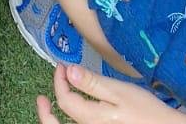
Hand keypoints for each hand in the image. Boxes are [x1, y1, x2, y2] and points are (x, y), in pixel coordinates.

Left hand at [40, 64, 184, 123]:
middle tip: (41, 98)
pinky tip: (74, 114)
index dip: (58, 82)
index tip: (60, 66)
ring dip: (54, 121)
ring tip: (49, 108)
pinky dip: (70, 122)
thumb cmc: (145, 110)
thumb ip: (92, 83)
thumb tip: (68, 71)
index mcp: (91, 119)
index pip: (64, 101)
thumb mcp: (119, 91)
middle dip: (45, 113)